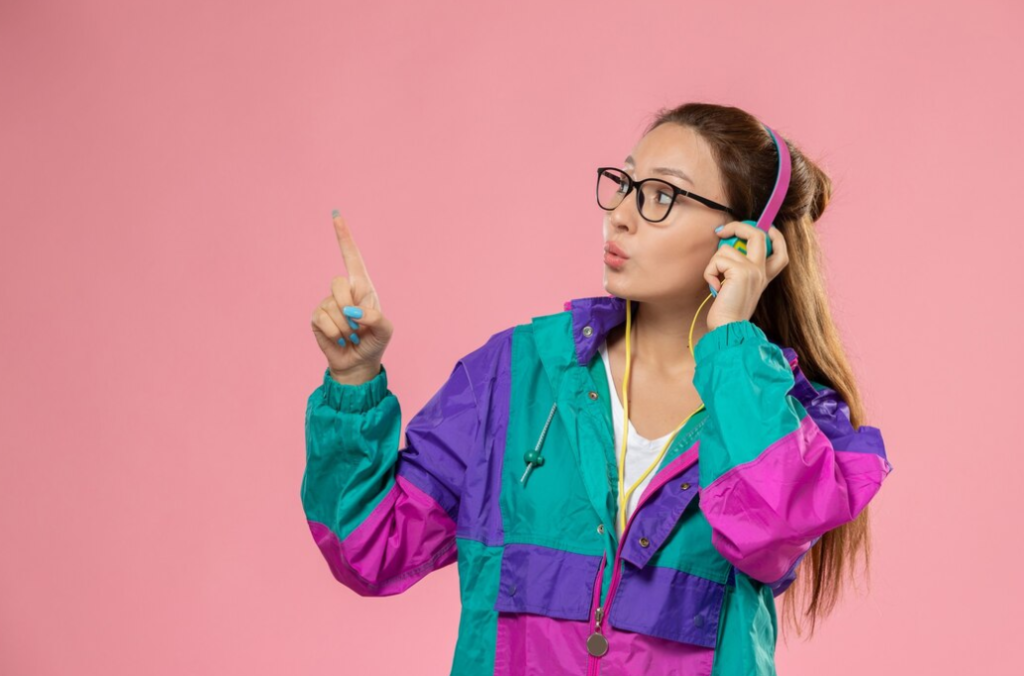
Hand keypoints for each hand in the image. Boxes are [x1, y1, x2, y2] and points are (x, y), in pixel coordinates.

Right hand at [310, 212, 394, 378]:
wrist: (358, 363)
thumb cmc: (374, 342)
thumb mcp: (385, 330)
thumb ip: (376, 318)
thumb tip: (352, 311)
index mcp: (362, 287)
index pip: (352, 257)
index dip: (344, 237)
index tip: (336, 215)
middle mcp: (344, 291)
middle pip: (338, 282)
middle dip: (349, 306)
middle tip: (358, 326)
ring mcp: (328, 303)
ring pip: (332, 305)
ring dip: (345, 326)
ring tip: (351, 336)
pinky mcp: (317, 317)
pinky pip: (323, 319)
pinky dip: (335, 333)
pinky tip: (340, 339)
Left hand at [703, 221, 789, 330]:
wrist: (729, 328)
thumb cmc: (728, 312)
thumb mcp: (739, 287)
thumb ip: (739, 269)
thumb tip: (727, 245)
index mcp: (764, 275)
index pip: (780, 250)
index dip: (773, 234)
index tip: (760, 227)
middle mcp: (762, 270)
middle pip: (758, 234)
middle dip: (737, 227)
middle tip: (721, 232)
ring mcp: (753, 270)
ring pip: (727, 249)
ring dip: (714, 264)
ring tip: (716, 283)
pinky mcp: (741, 271)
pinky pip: (717, 260)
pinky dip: (710, 273)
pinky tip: (715, 288)